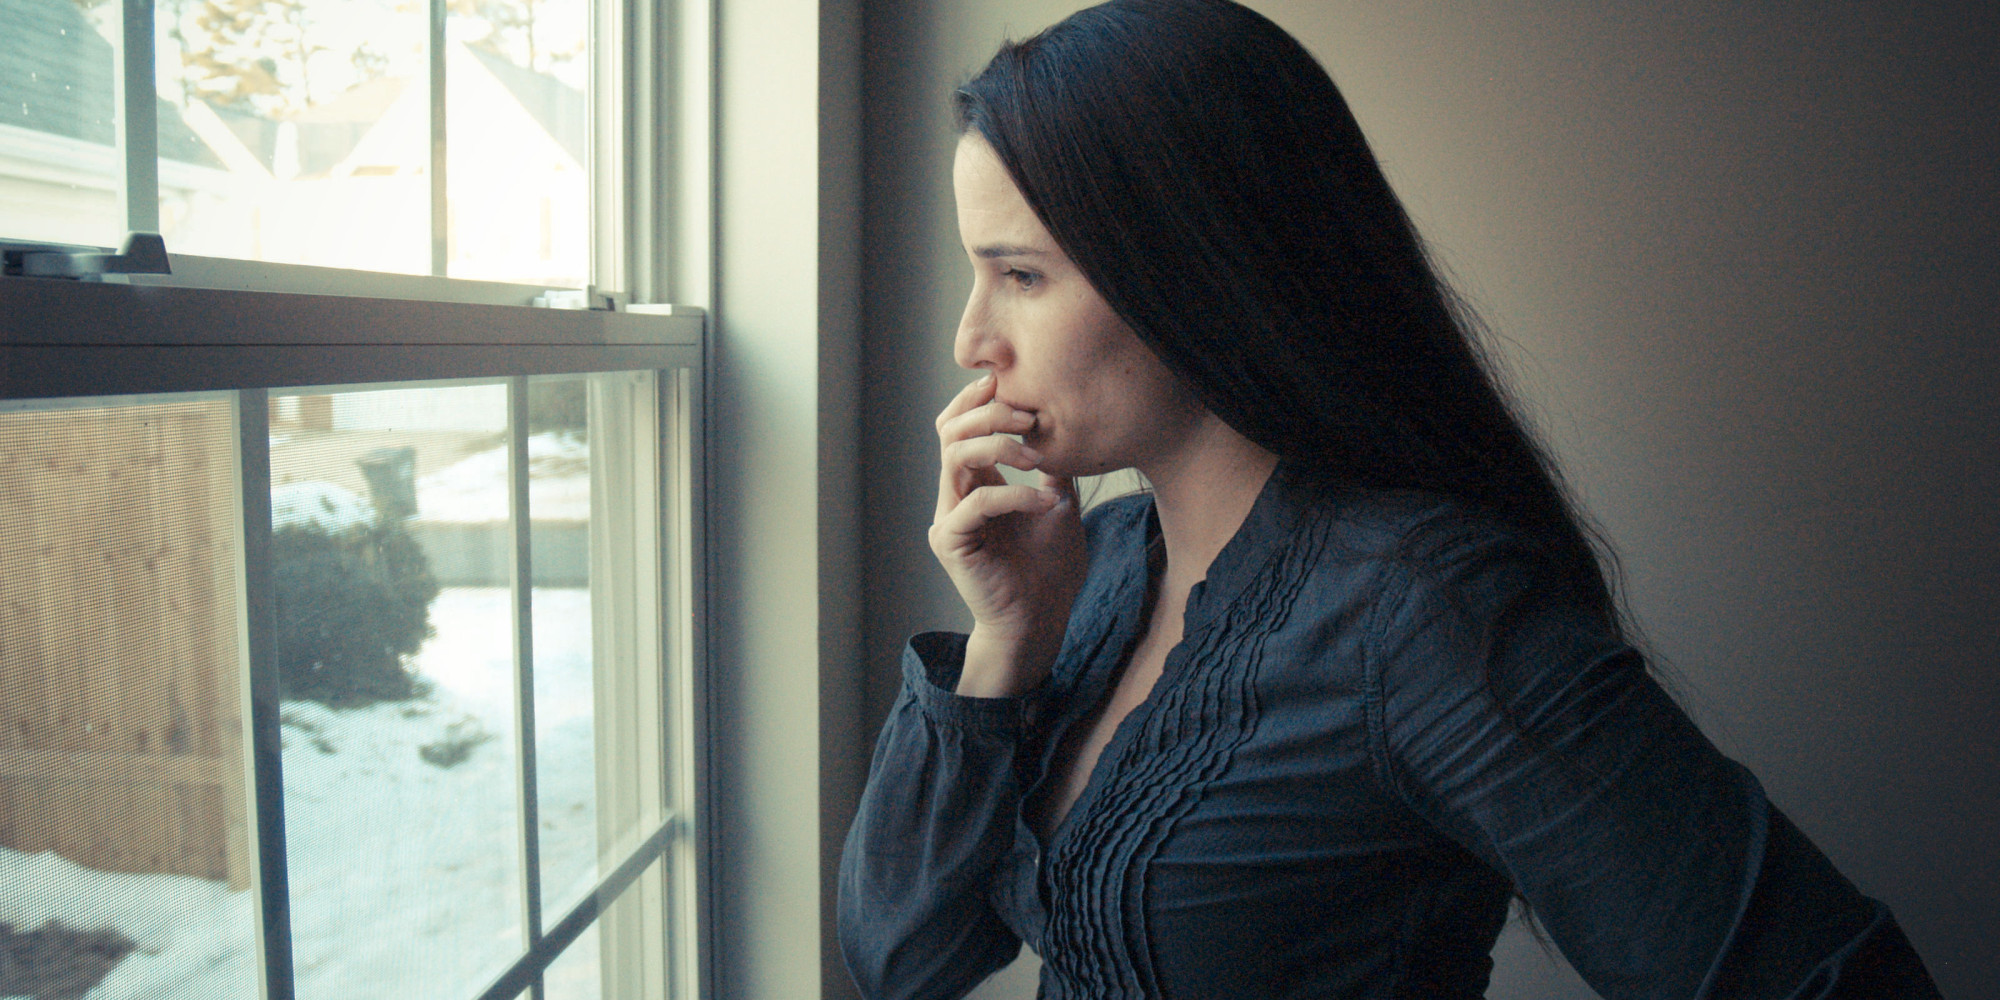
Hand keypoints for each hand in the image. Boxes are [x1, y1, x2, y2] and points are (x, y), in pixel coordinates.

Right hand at [930, 373, 1086, 696]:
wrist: (1041, 621)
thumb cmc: (1048, 569)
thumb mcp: (1058, 502)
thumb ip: (1051, 466)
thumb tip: (1063, 426)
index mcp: (974, 483)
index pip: (958, 426)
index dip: (977, 400)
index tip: (1012, 385)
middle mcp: (954, 496)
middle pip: (949, 431)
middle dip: (989, 414)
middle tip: (1028, 416)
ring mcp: (949, 518)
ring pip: (954, 457)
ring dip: (998, 446)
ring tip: (1035, 457)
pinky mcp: (951, 542)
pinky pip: (976, 502)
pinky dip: (1014, 495)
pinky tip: (1046, 503)